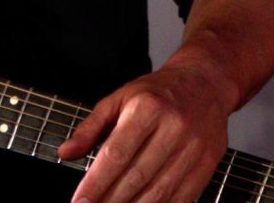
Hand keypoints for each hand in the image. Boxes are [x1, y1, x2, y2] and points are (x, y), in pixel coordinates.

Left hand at [57, 61, 230, 202]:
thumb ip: (90, 127)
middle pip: (136, 176)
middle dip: (110, 200)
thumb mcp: (119, 98)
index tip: (80, 202)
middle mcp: (173, 127)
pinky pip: (181, 197)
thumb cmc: (158, 92)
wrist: (205, 82)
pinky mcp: (207, 164)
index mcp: (147, 107)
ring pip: (159, 191)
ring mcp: (193, 148)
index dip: (96, 182)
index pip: (116, 154)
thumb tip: (66, 152)